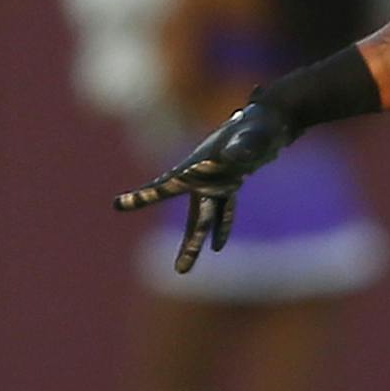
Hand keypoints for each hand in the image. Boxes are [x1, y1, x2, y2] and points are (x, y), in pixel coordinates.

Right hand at [113, 102, 295, 272]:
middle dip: (188, 245)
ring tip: (181, 270)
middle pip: (194, 219)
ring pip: (204, 220)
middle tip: (179, 272)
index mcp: (198, 168)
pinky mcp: (229, 183)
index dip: (142, 197)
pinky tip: (219, 247)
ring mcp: (215, 183)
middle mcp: (202, 179)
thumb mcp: (253, 135)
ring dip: (195, 244)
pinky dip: (221, 226)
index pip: (166, 187)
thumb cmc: (261, 125)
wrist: (272, 118)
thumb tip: (234, 157)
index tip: (117, 205)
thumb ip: (242, 146)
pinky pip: (223, 210)